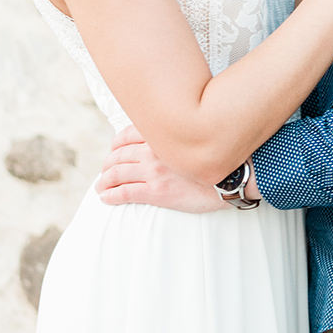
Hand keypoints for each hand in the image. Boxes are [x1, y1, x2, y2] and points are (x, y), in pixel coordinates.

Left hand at [96, 127, 227, 212]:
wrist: (232, 177)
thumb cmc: (216, 159)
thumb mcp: (191, 138)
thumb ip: (172, 137)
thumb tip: (161, 139)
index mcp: (161, 135)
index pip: (126, 136)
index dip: (115, 145)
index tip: (113, 151)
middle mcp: (154, 150)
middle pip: (118, 155)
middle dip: (107, 164)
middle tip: (104, 172)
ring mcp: (154, 170)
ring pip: (117, 173)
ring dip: (104, 180)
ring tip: (100, 186)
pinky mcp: (157, 191)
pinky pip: (125, 192)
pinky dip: (111, 195)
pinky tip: (105, 197)